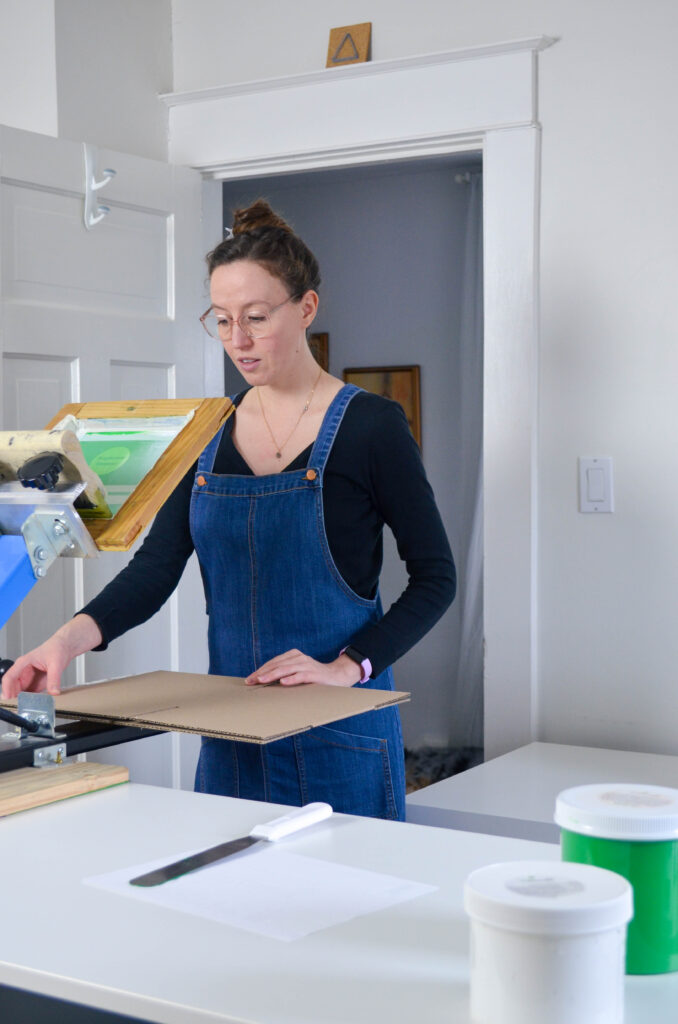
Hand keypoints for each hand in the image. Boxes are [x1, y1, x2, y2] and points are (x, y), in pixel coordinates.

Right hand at [1, 614, 102, 698]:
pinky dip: (31, 701)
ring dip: (22, 700)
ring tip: (28, 708)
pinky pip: (30, 695)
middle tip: (20, 707)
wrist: (65, 647)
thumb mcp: (56, 663)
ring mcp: (29, 679)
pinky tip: (36, 706)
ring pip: (20, 693)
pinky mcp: (35, 684)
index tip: (8, 698)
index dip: (6, 688)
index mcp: (23, 663)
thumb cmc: (57, 648)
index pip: (9, 677)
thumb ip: (54, 678)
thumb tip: (54, 692)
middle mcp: (24, 671)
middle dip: (14, 698)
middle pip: (13, 688)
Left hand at [246, 649, 361, 687]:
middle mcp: (299, 658)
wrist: (336, 676)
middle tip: (251, 681)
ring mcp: (307, 665)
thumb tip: (264, 682)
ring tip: (261, 681)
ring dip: (272, 675)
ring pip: (286, 669)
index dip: (261, 670)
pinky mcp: (314, 674)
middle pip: (277, 665)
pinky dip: (291, 679)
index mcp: (293, 655)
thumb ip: (284, 674)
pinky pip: (301, 676)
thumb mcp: (297, 672)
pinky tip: (283, 683)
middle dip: (262, 673)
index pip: (273, 662)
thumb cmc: (314, 676)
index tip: (250, 679)